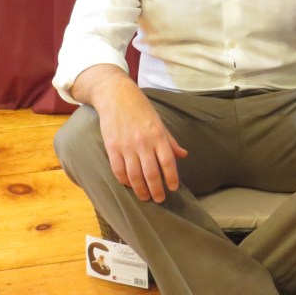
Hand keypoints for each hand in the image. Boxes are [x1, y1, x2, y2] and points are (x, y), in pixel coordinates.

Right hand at [72, 65, 187, 201]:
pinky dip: (124, 181)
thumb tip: (183, 155)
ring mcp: (126, 145)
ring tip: (145, 197)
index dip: (172, 178)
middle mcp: (143, 142)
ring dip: (140, 190)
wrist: (116, 95)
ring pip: (134, 176)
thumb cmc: (141, 108)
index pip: (168, 162)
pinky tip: (129, 185)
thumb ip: (170, 141)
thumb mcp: (159, 122)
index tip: (174, 188)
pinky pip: (118, 170)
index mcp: (158, 135)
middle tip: (160, 199)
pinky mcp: (112, 147)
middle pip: (152, 173)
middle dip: (156, 190)